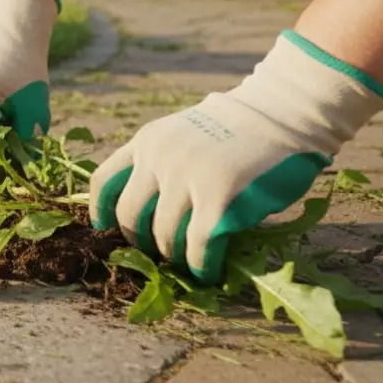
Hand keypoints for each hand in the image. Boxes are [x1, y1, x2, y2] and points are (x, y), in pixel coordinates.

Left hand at [89, 30, 382, 283]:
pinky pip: (199, 246)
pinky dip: (201, 265)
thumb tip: (150, 216)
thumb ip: (163, 163)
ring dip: (174, 256)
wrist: (282, 111)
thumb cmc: (237, 126)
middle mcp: (158, 159)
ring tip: (187, 263)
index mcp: (146, 141)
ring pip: (164, 236)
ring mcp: (187, 179)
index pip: (103, 180)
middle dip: (140, 241)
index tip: (103, 227)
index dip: (100, 210)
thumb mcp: (184, 133)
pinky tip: (207, 271)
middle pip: (130, 216)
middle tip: (157, 252)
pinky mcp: (218, 200)